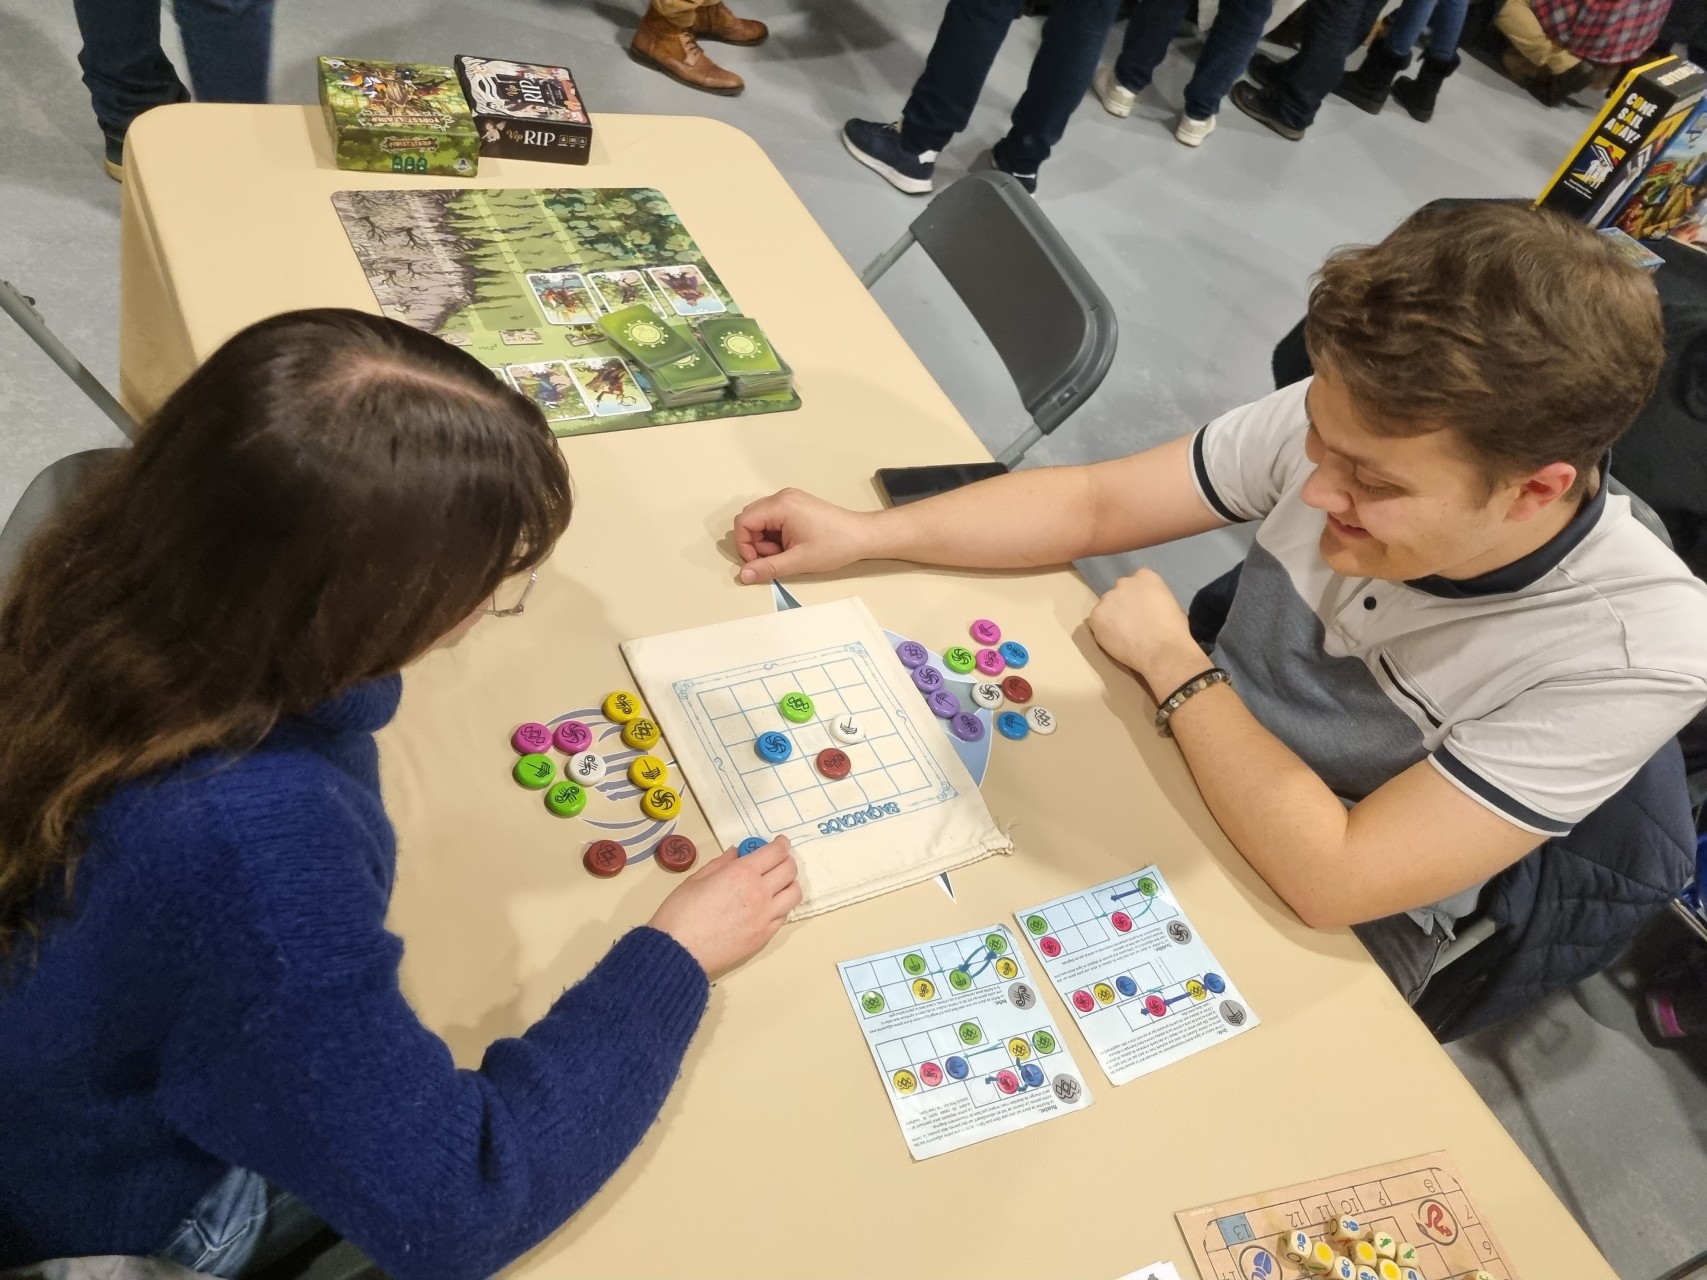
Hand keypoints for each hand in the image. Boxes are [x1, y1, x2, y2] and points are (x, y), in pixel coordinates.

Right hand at [648, 837, 801, 974]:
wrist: (679, 951)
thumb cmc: (681, 911)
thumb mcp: (697, 878)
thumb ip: (722, 863)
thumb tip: (737, 853)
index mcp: (742, 873)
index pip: (775, 852)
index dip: (781, 844)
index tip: (780, 842)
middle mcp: (760, 892)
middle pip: (790, 870)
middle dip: (786, 860)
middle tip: (776, 860)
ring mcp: (765, 916)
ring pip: (794, 893)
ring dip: (789, 883)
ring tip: (777, 883)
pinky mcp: (764, 936)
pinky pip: (784, 915)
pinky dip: (781, 905)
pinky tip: (769, 905)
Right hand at [731, 489, 882, 583]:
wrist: (862, 535)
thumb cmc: (834, 546)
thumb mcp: (799, 561)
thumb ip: (768, 568)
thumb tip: (743, 576)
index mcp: (781, 505)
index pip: (743, 522)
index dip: (743, 545)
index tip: (758, 563)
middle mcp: (782, 497)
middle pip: (750, 519)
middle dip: (755, 543)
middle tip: (776, 558)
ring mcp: (790, 499)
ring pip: (761, 521)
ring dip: (766, 541)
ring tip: (787, 553)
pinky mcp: (797, 505)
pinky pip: (773, 519)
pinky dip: (775, 535)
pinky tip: (792, 546)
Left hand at [1087, 568, 1204, 691]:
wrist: (1162, 650)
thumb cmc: (1173, 630)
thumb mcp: (1170, 604)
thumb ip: (1154, 599)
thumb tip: (1149, 607)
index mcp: (1145, 576)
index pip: (1136, 581)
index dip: (1138, 597)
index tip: (1142, 609)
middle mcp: (1124, 582)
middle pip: (1119, 592)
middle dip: (1123, 605)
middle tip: (1132, 623)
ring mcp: (1107, 598)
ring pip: (1106, 607)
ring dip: (1112, 617)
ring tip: (1124, 636)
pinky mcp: (1095, 616)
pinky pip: (1097, 622)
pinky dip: (1103, 631)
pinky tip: (1116, 641)